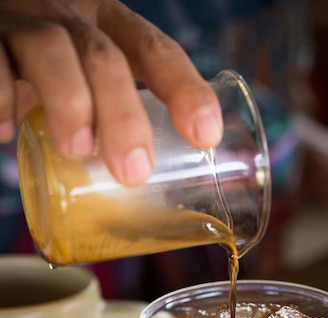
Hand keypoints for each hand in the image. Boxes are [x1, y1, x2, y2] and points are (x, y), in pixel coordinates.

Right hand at [0, 0, 222, 184]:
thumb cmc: (50, 73)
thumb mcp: (88, 82)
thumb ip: (112, 117)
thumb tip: (143, 189)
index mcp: (111, 28)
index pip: (156, 51)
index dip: (184, 89)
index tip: (205, 135)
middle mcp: (73, 16)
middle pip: (106, 57)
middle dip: (123, 116)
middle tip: (133, 171)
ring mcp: (27, 20)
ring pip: (52, 50)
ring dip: (69, 104)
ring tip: (76, 152)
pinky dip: (1, 97)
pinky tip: (7, 131)